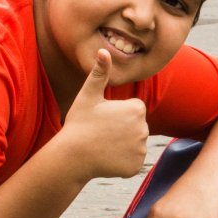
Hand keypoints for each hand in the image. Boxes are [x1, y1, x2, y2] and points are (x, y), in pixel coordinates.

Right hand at [59, 49, 148, 181]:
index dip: (118, 113)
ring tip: (103, 145)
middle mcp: (144, 129)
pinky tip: (107, 158)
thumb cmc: (79, 123)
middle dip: (123, 129)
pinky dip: (122, 161)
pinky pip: (132, 161)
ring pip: (134, 144)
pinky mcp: (136, 166)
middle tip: (102, 133)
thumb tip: (103, 50)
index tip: (104, 118)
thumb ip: (100, 73)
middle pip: (136, 127)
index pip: (134, 110)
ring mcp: (140, 150)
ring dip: (122, 145)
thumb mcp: (88, 95)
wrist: (73, 156)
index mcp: (137, 109)